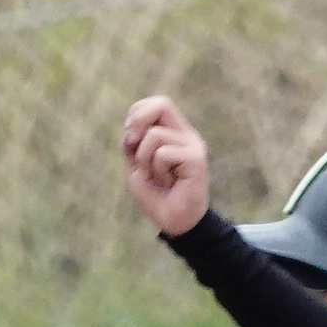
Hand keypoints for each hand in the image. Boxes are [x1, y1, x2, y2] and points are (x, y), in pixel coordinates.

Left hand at [120, 96, 210, 235]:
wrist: (173, 222)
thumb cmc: (156, 195)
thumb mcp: (136, 166)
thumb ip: (132, 145)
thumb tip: (131, 129)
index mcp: (174, 133)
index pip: (158, 104)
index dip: (137, 112)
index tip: (129, 136)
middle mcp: (186, 135)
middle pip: (162, 104)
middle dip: (139, 120)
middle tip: (132, 143)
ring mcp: (193, 146)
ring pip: (155, 136)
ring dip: (144, 160)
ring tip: (156, 178)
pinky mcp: (196, 159)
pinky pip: (163, 154)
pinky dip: (157, 171)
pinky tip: (168, 183)